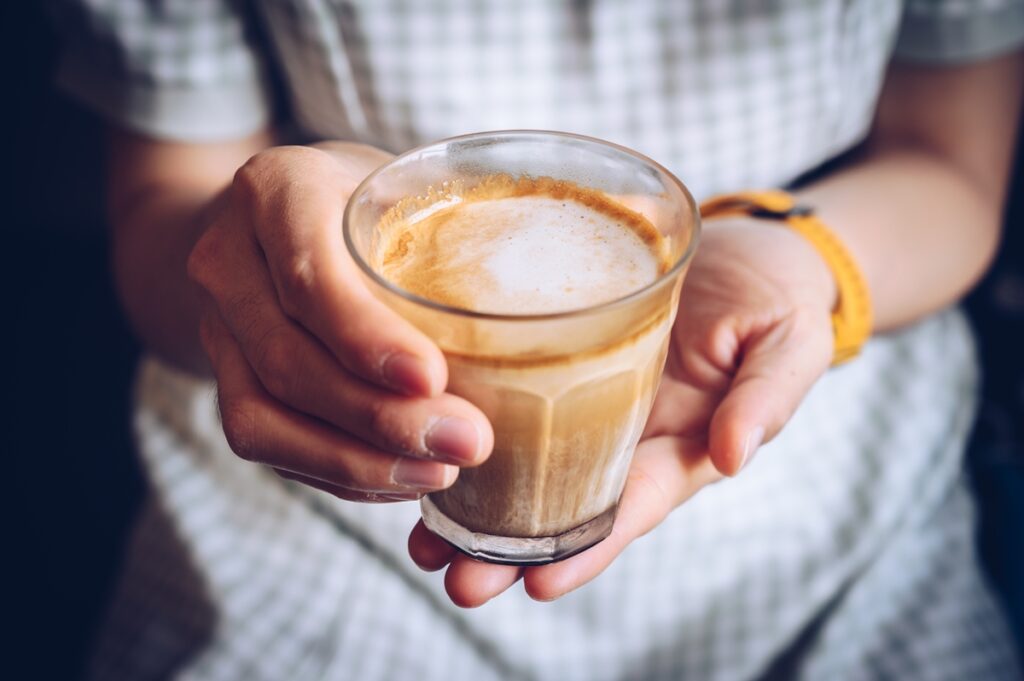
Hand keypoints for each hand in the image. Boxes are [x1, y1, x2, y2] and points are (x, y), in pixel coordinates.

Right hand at [188, 142, 492, 501]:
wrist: (273, 220)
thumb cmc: (367, 200)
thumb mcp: (406, 184)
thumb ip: (462, 221)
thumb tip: (578, 269)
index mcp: (276, 190)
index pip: (310, 275)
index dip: (366, 337)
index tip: (435, 378)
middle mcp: (228, 258)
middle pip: (289, 360)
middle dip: (379, 418)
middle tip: (468, 443)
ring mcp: (216, 325)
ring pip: (260, 417)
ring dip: (354, 461)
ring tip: (439, 474)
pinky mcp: (224, 378)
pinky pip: (266, 442)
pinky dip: (336, 472)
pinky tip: (402, 477)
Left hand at [409, 217, 836, 604]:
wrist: (750, 249)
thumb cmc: (778, 298)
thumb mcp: (790, 342)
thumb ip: (768, 396)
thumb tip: (734, 454)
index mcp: (683, 445)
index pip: (632, 506)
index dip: (588, 548)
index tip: (538, 583)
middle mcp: (627, 436)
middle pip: (565, 504)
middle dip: (509, 549)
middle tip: (454, 580)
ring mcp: (591, 401)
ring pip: (529, 464)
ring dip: (477, 507)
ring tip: (421, 543)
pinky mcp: (564, 359)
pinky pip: (516, 398)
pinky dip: (474, 428)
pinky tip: (425, 444)